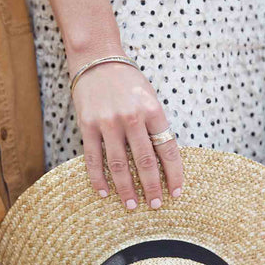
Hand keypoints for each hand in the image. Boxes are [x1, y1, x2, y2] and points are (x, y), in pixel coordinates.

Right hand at [72, 53, 183, 209]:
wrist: (97, 58)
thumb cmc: (127, 79)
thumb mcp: (149, 97)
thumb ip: (155, 125)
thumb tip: (161, 158)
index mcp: (152, 111)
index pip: (168, 150)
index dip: (174, 175)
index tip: (177, 192)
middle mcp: (131, 118)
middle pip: (145, 162)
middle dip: (152, 188)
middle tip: (155, 206)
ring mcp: (108, 122)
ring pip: (118, 165)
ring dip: (126, 189)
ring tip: (132, 205)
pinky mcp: (87, 125)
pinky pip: (93, 158)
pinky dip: (98, 178)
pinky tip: (104, 192)